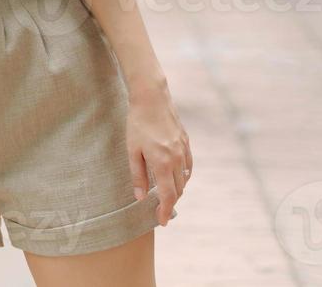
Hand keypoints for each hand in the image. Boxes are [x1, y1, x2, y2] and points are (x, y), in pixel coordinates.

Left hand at [126, 81, 190, 226]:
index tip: (161, 222)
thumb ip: (137, 175)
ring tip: (166, 197)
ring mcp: (184, 151)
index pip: (168, 196)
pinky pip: (189, 167)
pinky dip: (183, 177)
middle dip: (170, 203)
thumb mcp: (132, 150)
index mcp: (163, 163)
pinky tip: (176, 178)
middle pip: (178, 190)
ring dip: (177, 190)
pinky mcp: (186, 143)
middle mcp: (177, 159)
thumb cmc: (138, 124)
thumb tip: (141, 197)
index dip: (165, 211)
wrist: (152, 99)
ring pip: (184, 179)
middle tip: (160, 211)